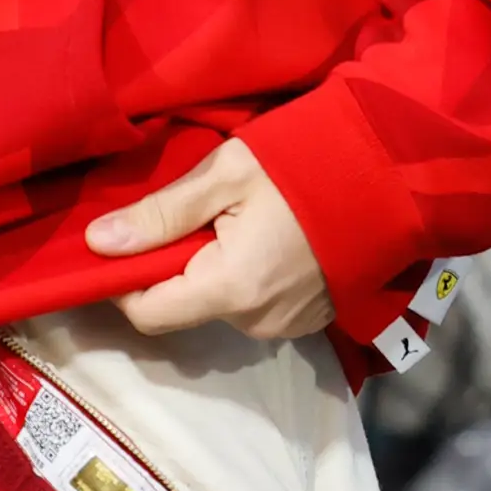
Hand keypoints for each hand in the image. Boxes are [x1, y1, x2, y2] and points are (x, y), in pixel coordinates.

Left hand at [83, 138, 332, 341]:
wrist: (391, 175)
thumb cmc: (304, 164)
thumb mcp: (226, 174)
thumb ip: (161, 213)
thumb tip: (98, 243)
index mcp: (231, 288)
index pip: (148, 313)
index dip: (121, 283)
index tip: (122, 244)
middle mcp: (256, 322)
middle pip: (184, 306)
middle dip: (175, 265)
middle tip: (194, 212)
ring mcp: (286, 326)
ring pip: (219, 305)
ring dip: (213, 269)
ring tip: (239, 219)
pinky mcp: (308, 321)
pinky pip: (255, 307)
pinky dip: (247, 278)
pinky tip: (269, 238)